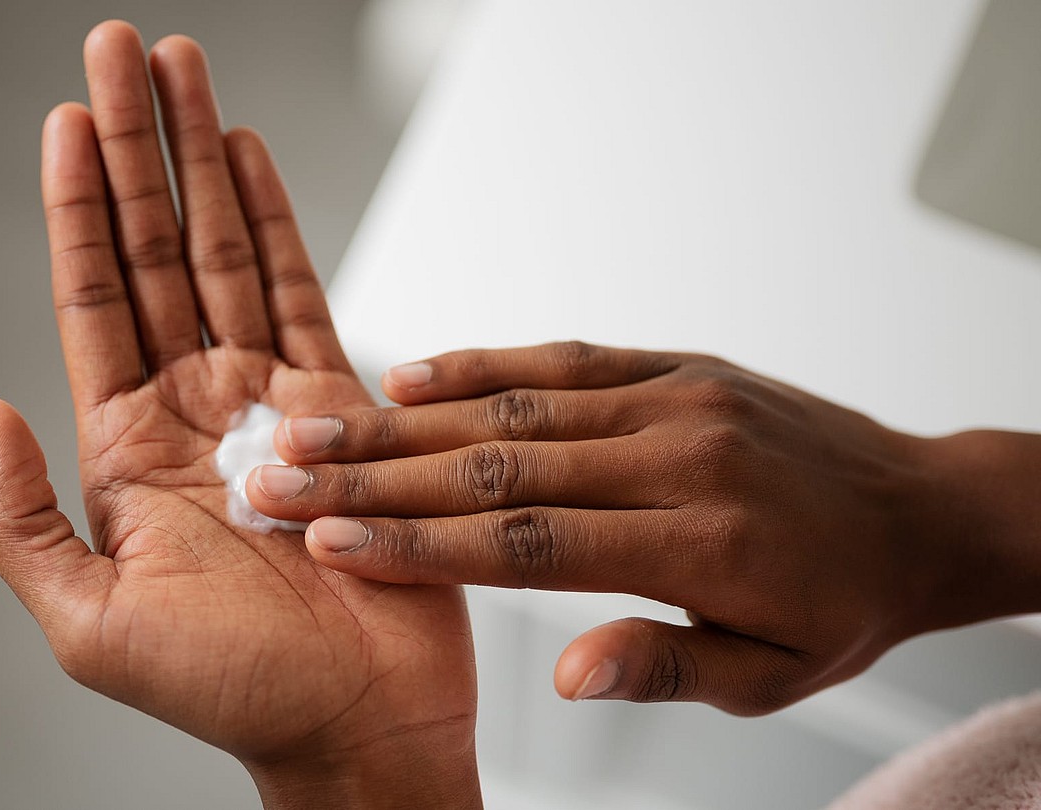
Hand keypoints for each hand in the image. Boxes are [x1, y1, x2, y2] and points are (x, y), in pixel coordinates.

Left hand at [0, 22, 479, 807]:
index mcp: (127, 449)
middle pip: (155, 249)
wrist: (356, 728)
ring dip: (202, 159)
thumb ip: (23, 521)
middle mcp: (194, 407)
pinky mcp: (344, 406)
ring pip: (225, 252)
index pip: (92, 299)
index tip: (68, 119)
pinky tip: (251, 160)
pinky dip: (278, 221)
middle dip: (139, 147)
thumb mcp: (89, 625)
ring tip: (183, 72)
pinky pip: (305, 293)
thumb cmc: (232, 696)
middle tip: (123, 50)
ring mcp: (269, 400)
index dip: (78, 207)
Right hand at [247, 342, 1040, 715]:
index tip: (329, 540)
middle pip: (495, 467)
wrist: (920, 510)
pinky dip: (481, 365)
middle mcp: (677, 456)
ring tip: (316, 425)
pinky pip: (563, 358)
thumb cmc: (840, 604)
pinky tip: (411, 374)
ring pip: (514, 408)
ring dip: (403, 420)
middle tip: (281, 473)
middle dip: (373, 475)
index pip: (525, 545)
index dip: (416, 544)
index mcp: (698, 544)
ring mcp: (674, 398)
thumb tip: (564, 673)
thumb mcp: (770, 674)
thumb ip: (663, 665)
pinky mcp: (674, 365)